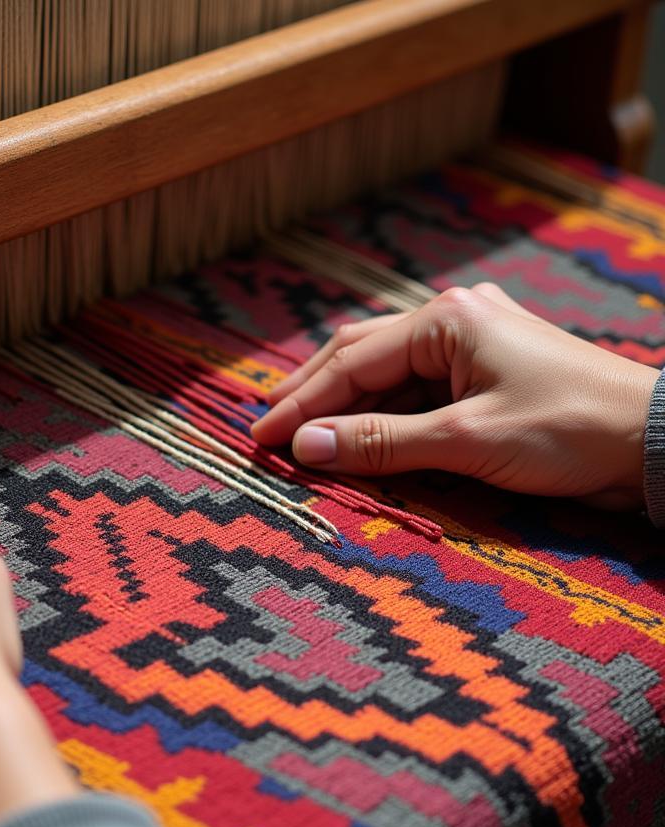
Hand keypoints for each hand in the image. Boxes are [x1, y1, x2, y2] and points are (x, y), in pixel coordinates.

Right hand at [251, 284, 658, 508]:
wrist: (654, 442)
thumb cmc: (568, 430)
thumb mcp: (465, 440)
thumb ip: (380, 442)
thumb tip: (305, 447)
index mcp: (446, 320)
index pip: (351, 362)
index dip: (301, 404)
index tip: (261, 438)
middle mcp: (453, 321)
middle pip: (360, 357)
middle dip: (313, 396)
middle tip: (268, 432)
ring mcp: (470, 347)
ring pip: (386, 377)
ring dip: (345, 410)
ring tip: (301, 439)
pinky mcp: (484, 376)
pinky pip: (416, 394)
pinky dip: (383, 419)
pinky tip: (356, 439)